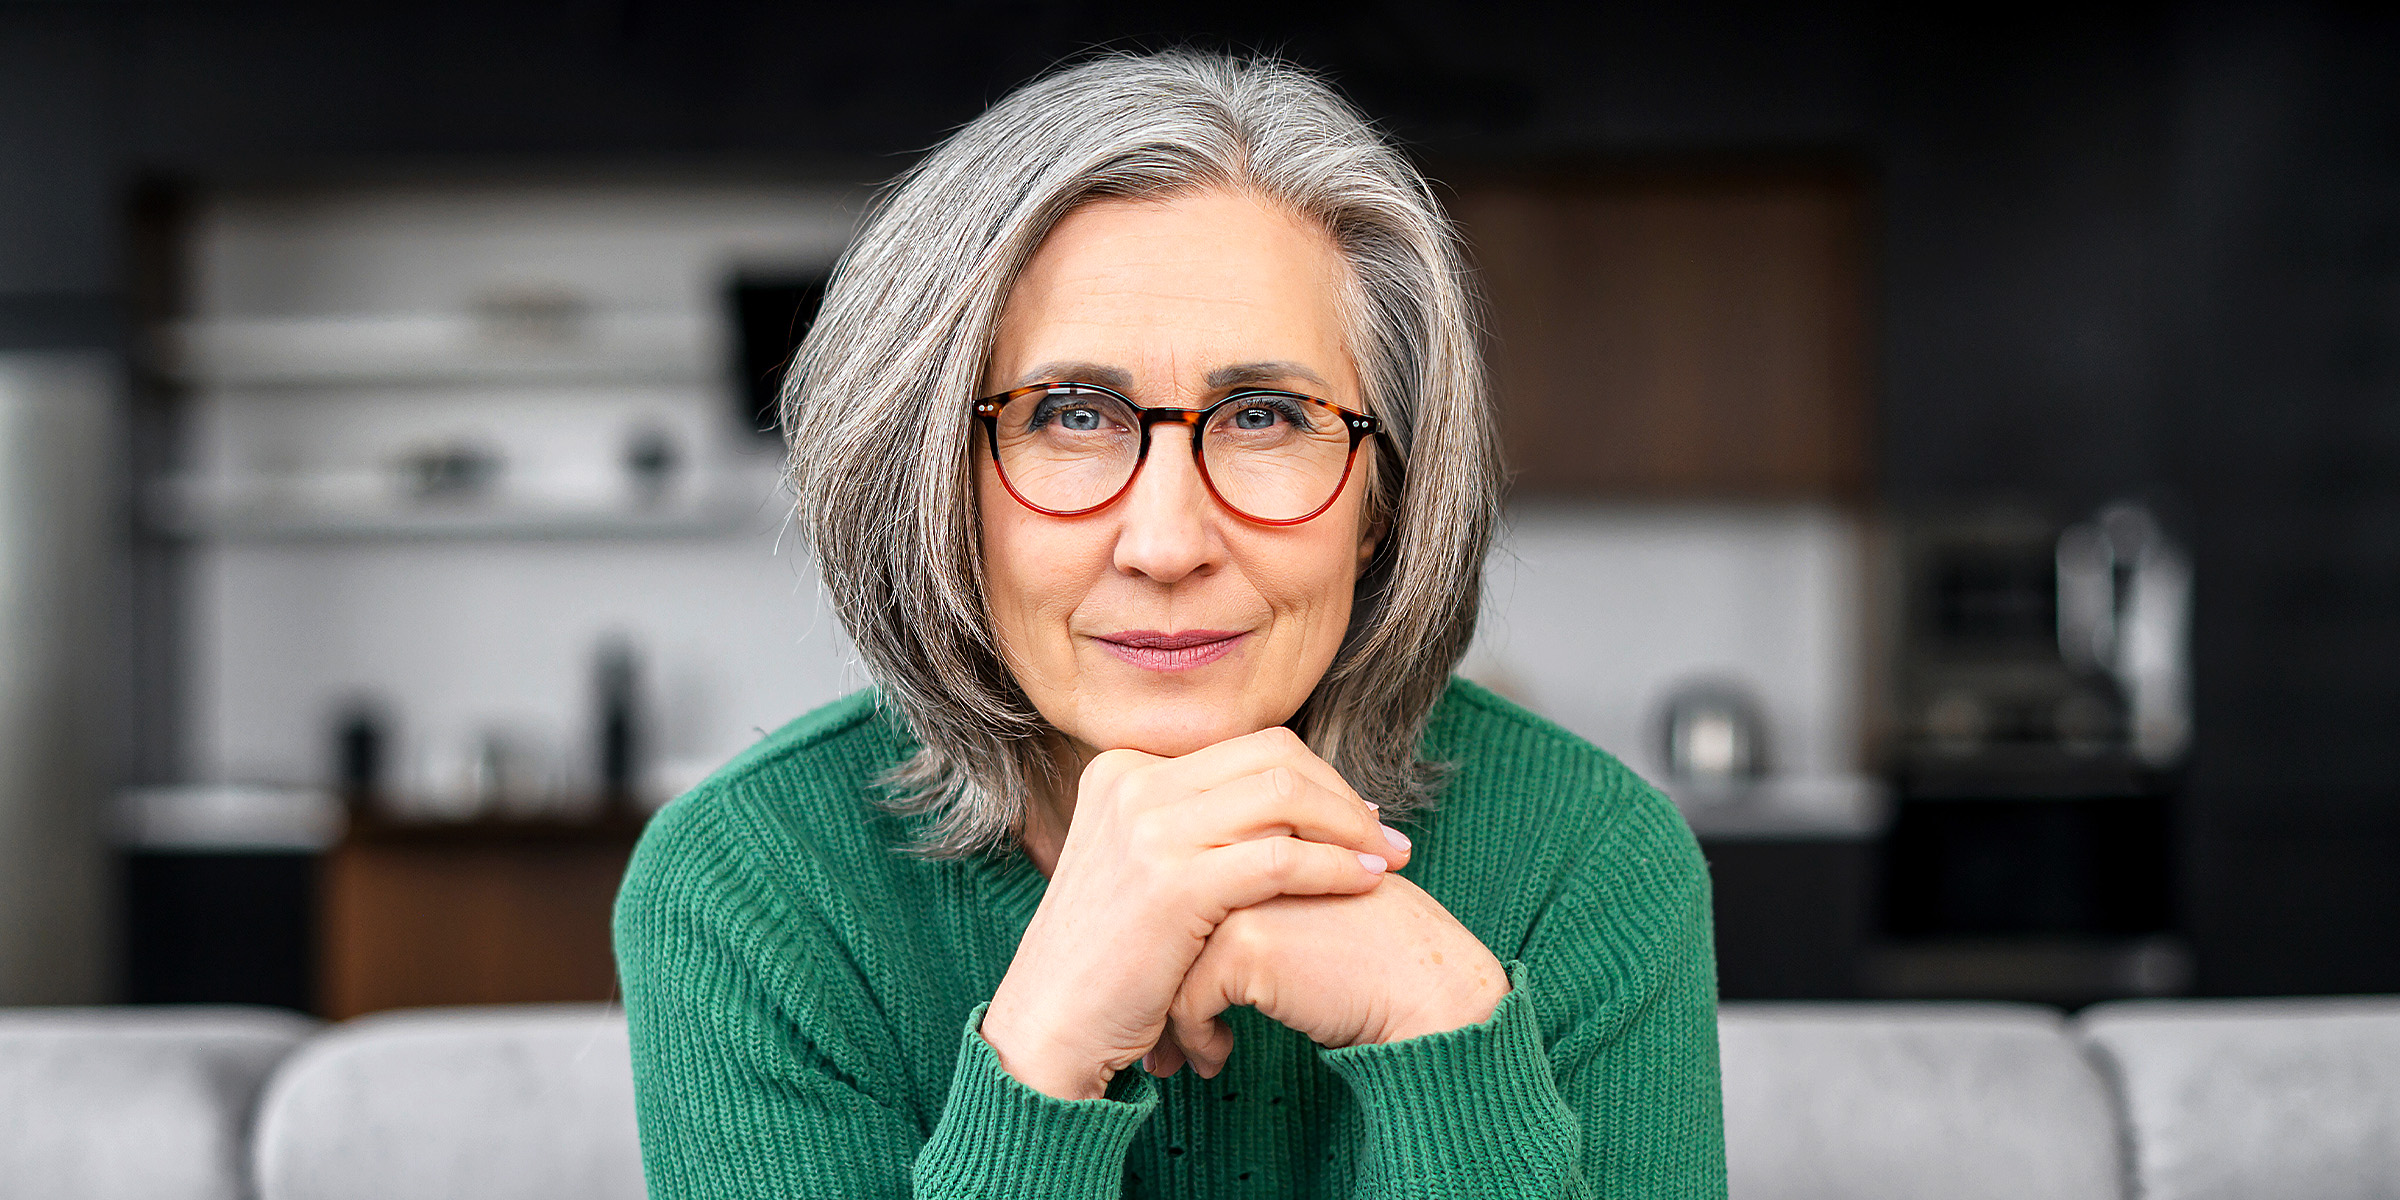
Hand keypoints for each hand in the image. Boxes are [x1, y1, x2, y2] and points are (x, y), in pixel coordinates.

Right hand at [979, 727, 1413, 1098]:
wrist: (1049, 1028)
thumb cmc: (1108, 962)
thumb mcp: (1139, 868)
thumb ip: (1196, 825)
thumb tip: (1295, 802)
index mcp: (1124, 771)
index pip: (1247, 747)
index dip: (1316, 779)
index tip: (1358, 817)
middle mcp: (1132, 783)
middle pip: (1274, 757)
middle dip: (1342, 795)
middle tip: (1385, 837)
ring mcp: (1147, 828)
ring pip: (1285, 794)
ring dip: (1351, 827)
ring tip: (1388, 862)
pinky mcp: (1172, 882)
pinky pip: (1281, 857)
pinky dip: (1335, 867)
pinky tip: (1365, 886)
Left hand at [1149, 873, 1508, 1078]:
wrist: (1430, 992)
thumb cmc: (1375, 955)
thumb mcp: (1307, 902)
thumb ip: (1254, 890)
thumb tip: (1185, 932)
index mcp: (1259, 828)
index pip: (1178, 880)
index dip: (1168, 941)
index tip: (1162, 986)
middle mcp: (1243, 847)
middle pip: (1162, 916)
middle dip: (1153, 979)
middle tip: (1153, 1036)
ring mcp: (1242, 890)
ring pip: (1166, 958)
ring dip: (1167, 1017)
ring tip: (1173, 1058)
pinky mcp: (1246, 940)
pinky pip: (1188, 999)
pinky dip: (1195, 1037)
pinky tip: (1216, 1061)